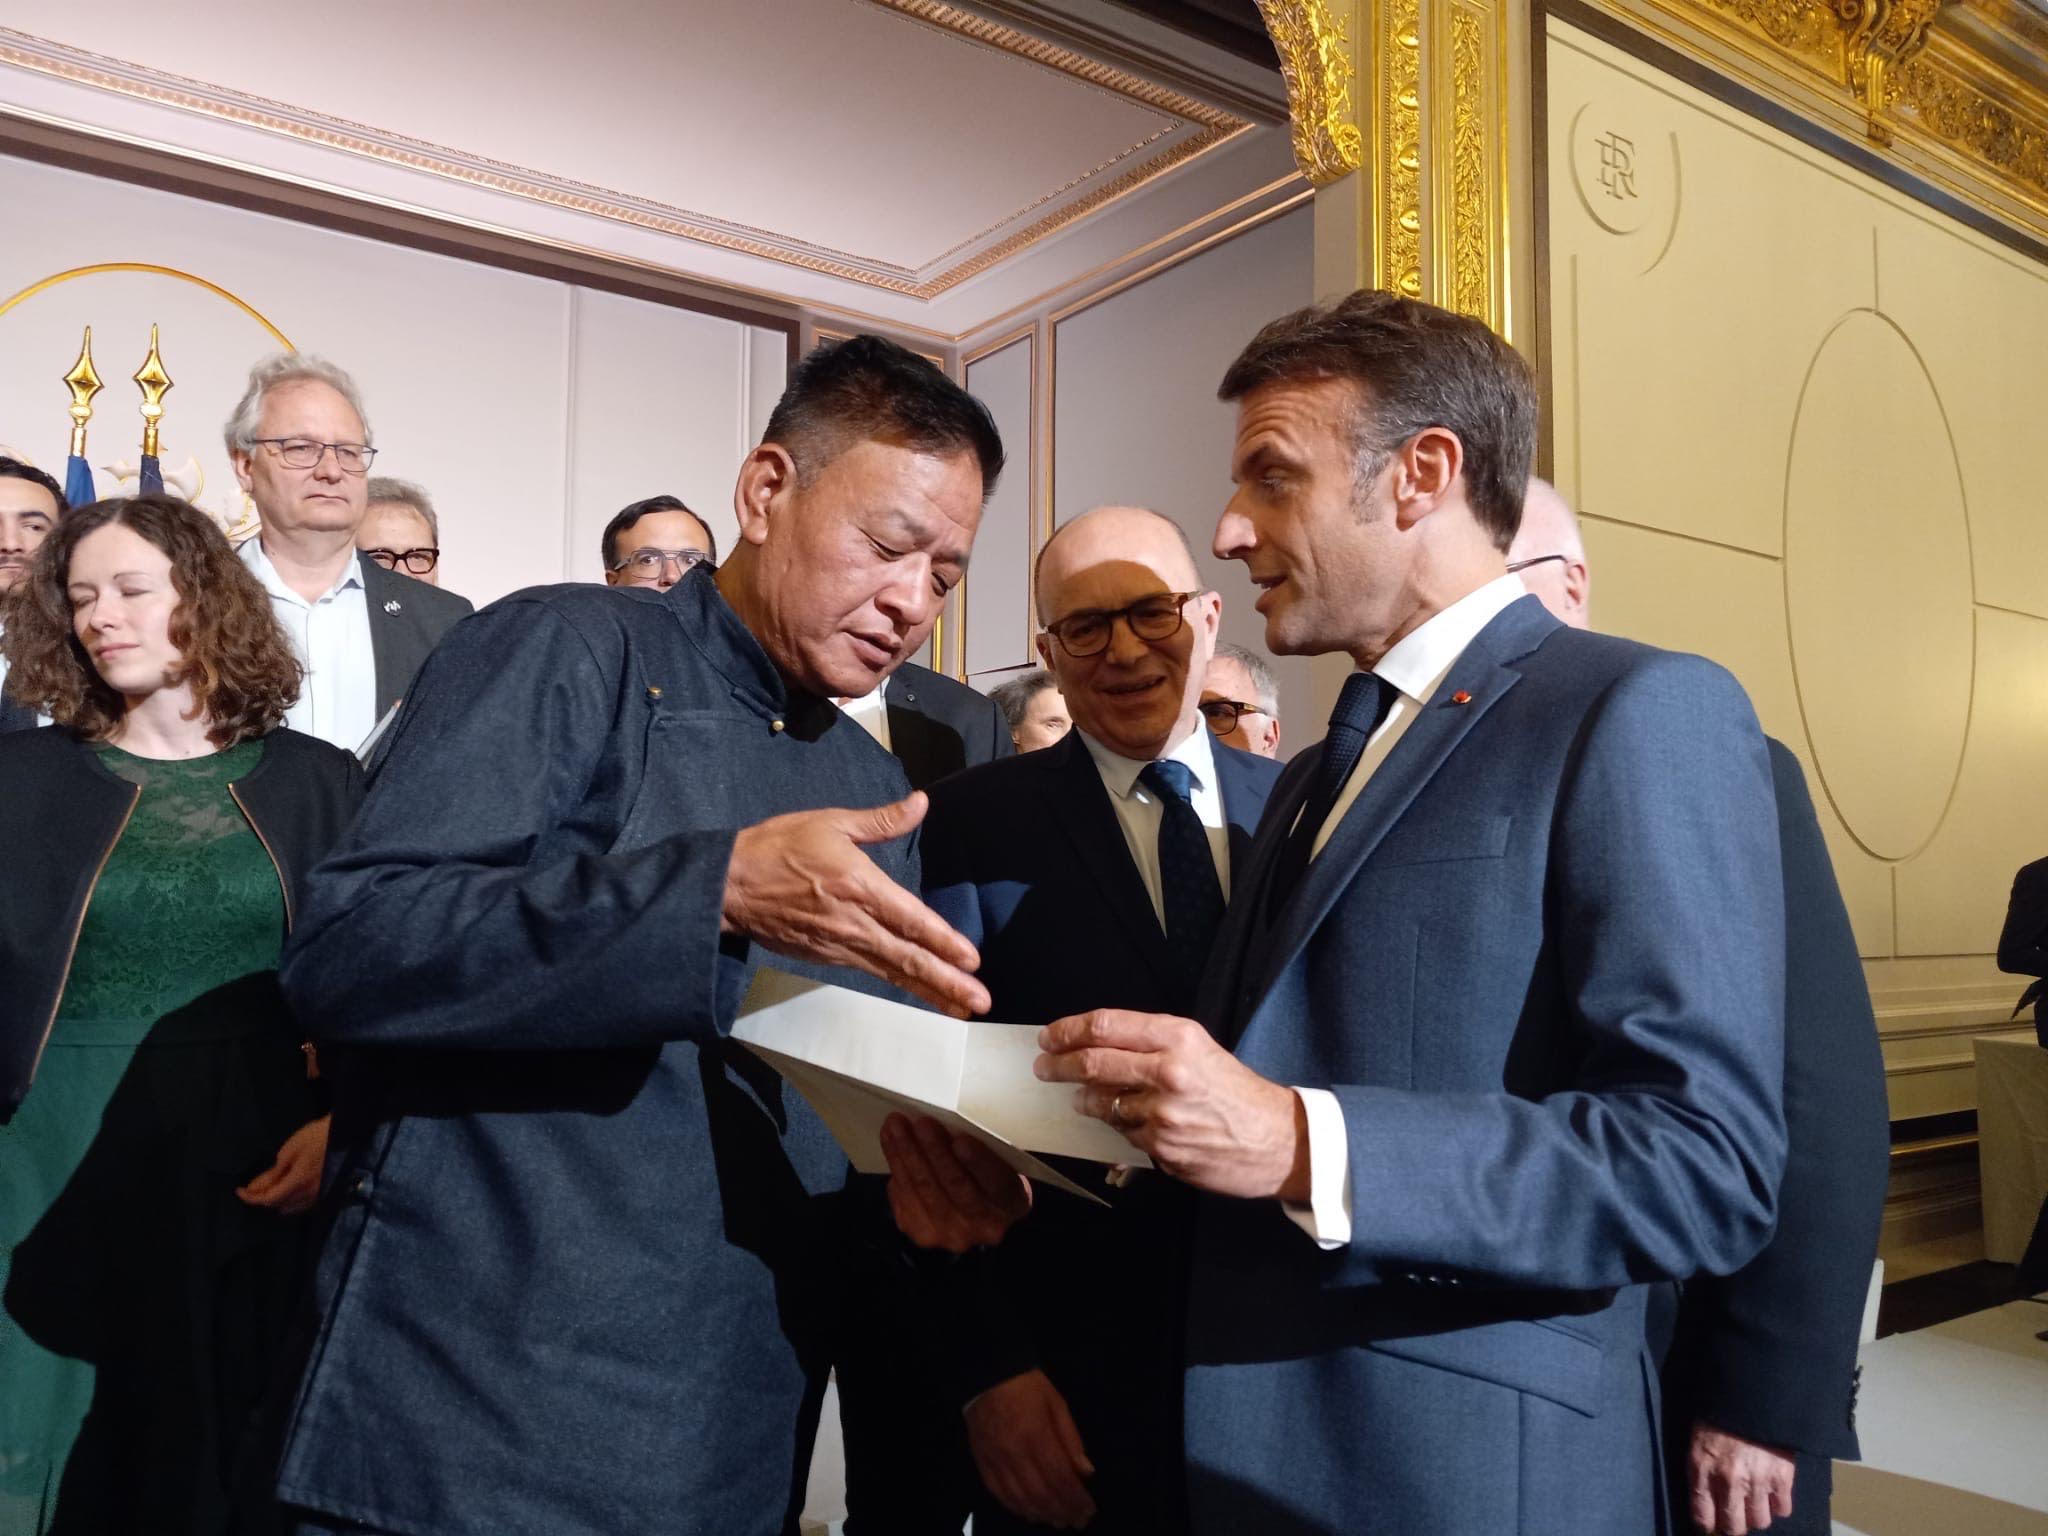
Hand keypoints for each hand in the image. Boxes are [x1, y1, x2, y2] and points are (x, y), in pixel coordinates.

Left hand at [236, 1115, 329, 1214]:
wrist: (348, 1133)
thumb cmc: (316, 1137)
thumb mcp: (290, 1151)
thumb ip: (272, 1173)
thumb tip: (254, 1188)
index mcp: (297, 1183)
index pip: (268, 1199)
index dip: (251, 1197)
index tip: (240, 1190)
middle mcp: (308, 1195)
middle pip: (279, 1206)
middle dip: (265, 1198)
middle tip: (257, 1185)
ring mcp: (319, 1196)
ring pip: (292, 1208)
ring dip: (279, 1200)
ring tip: (274, 1187)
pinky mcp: (327, 1193)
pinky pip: (305, 1205)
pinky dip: (293, 1200)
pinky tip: (292, 1189)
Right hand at [722, 793, 989, 1016]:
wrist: (728, 886)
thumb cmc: (779, 847)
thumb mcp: (831, 822)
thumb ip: (882, 820)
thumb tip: (921, 803)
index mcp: (858, 885)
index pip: (909, 919)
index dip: (942, 941)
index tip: (972, 960)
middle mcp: (853, 923)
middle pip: (907, 957)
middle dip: (946, 981)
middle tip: (980, 1001)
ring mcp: (839, 945)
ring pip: (892, 972)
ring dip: (929, 991)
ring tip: (962, 1007)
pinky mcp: (826, 957)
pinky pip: (872, 971)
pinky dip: (900, 983)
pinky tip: (921, 991)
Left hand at [881, 1113, 1029, 1252]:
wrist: (971, 1215)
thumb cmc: (987, 1176)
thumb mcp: (1000, 1163)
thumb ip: (986, 1149)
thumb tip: (952, 1122)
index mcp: (1012, 1204)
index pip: (998, 1184)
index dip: (979, 1163)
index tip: (961, 1141)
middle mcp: (984, 1226)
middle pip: (956, 1186)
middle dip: (935, 1151)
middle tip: (922, 1123)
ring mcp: (951, 1234)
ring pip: (925, 1190)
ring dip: (908, 1153)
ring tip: (897, 1125)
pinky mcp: (922, 1232)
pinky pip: (905, 1196)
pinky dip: (897, 1164)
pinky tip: (891, 1141)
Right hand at [965, 1369, 1095, 1529]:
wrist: (987, 1374)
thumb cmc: (1027, 1386)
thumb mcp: (1057, 1404)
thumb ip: (1071, 1439)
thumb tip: (1086, 1472)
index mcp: (1037, 1436)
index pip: (1061, 1478)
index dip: (1076, 1499)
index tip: (1089, 1511)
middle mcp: (1015, 1453)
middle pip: (1042, 1494)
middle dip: (1062, 1512)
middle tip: (1077, 1521)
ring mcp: (996, 1460)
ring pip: (1020, 1499)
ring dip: (1042, 1514)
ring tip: (1057, 1520)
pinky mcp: (982, 1462)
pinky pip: (999, 1494)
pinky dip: (1016, 1508)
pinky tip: (1030, 1513)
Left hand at [1036, 1010, 1306, 1200]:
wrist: (1279, 1140)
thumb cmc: (1238, 1092)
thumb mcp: (1201, 1049)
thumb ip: (1151, 1044)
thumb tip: (1096, 1045)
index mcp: (1178, 1038)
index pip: (1105, 1026)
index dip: (1068, 1030)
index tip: (1050, 1036)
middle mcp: (1168, 1071)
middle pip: (1092, 1063)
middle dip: (1058, 1065)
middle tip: (1044, 1066)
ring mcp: (1162, 1114)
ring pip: (1101, 1104)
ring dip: (1086, 1101)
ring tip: (1082, 1097)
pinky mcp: (1162, 1148)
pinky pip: (1124, 1135)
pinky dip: (1121, 1127)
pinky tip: (1134, 1123)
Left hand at [1689, 1422, 1794, 1533]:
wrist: (1750, 1392)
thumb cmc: (1719, 1413)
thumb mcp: (1697, 1439)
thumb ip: (1701, 1470)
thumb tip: (1706, 1500)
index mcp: (1702, 1468)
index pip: (1702, 1516)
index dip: (1707, 1526)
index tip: (1712, 1525)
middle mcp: (1728, 1480)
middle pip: (1733, 1527)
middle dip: (1733, 1526)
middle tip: (1735, 1517)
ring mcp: (1757, 1481)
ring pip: (1759, 1521)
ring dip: (1756, 1514)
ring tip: (1754, 1502)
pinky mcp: (1782, 1477)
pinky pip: (1783, 1509)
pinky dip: (1778, 1505)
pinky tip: (1772, 1493)